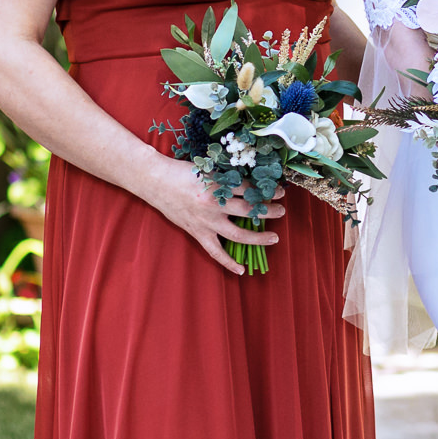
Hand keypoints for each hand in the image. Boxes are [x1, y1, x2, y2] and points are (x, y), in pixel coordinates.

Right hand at [143, 157, 283, 274]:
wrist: (155, 181)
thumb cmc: (182, 171)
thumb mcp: (208, 168)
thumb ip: (227, 177)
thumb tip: (249, 182)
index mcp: (218, 186)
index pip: (249, 190)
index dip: (266, 191)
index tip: (280, 190)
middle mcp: (214, 205)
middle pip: (249, 211)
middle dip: (269, 211)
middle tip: (282, 210)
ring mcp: (206, 222)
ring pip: (238, 234)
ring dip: (258, 237)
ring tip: (274, 238)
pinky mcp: (197, 233)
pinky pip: (215, 252)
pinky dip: (228, 262)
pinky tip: (241, 269)